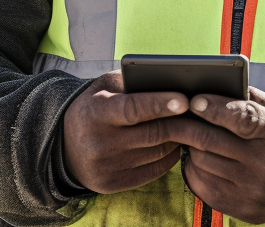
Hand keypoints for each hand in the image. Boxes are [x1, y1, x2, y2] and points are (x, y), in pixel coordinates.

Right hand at [61, 70, 189, 193]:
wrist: (64, 146)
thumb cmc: (95, 107)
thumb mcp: (104, 87)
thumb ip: (132, 80)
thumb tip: (171, 79)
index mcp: (95, 114)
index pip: (133, 109)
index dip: (160, 104)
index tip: (185, 100)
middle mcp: (99, 143)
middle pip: (153, 134)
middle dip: (181, 122)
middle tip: (200, 112)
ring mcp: (106, 167)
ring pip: (158, 153)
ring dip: (179, 138)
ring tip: (191, 125)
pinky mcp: (113, 185)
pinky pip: (154, 170)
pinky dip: (170, 156)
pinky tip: (176, 143)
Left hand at [180, 87, 264, 222]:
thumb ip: (252, 99)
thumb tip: (216, 84)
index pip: (243, 119)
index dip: (215, 108)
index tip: (194, 100)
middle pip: (212, 141)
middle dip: (185, 123)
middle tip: (171, 112)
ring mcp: (252, 190)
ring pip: (201, 161)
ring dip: (188, 144)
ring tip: (187, 132)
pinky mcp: (241, 208)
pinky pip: (201, 184)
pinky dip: (192, 167)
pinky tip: (197, 155)